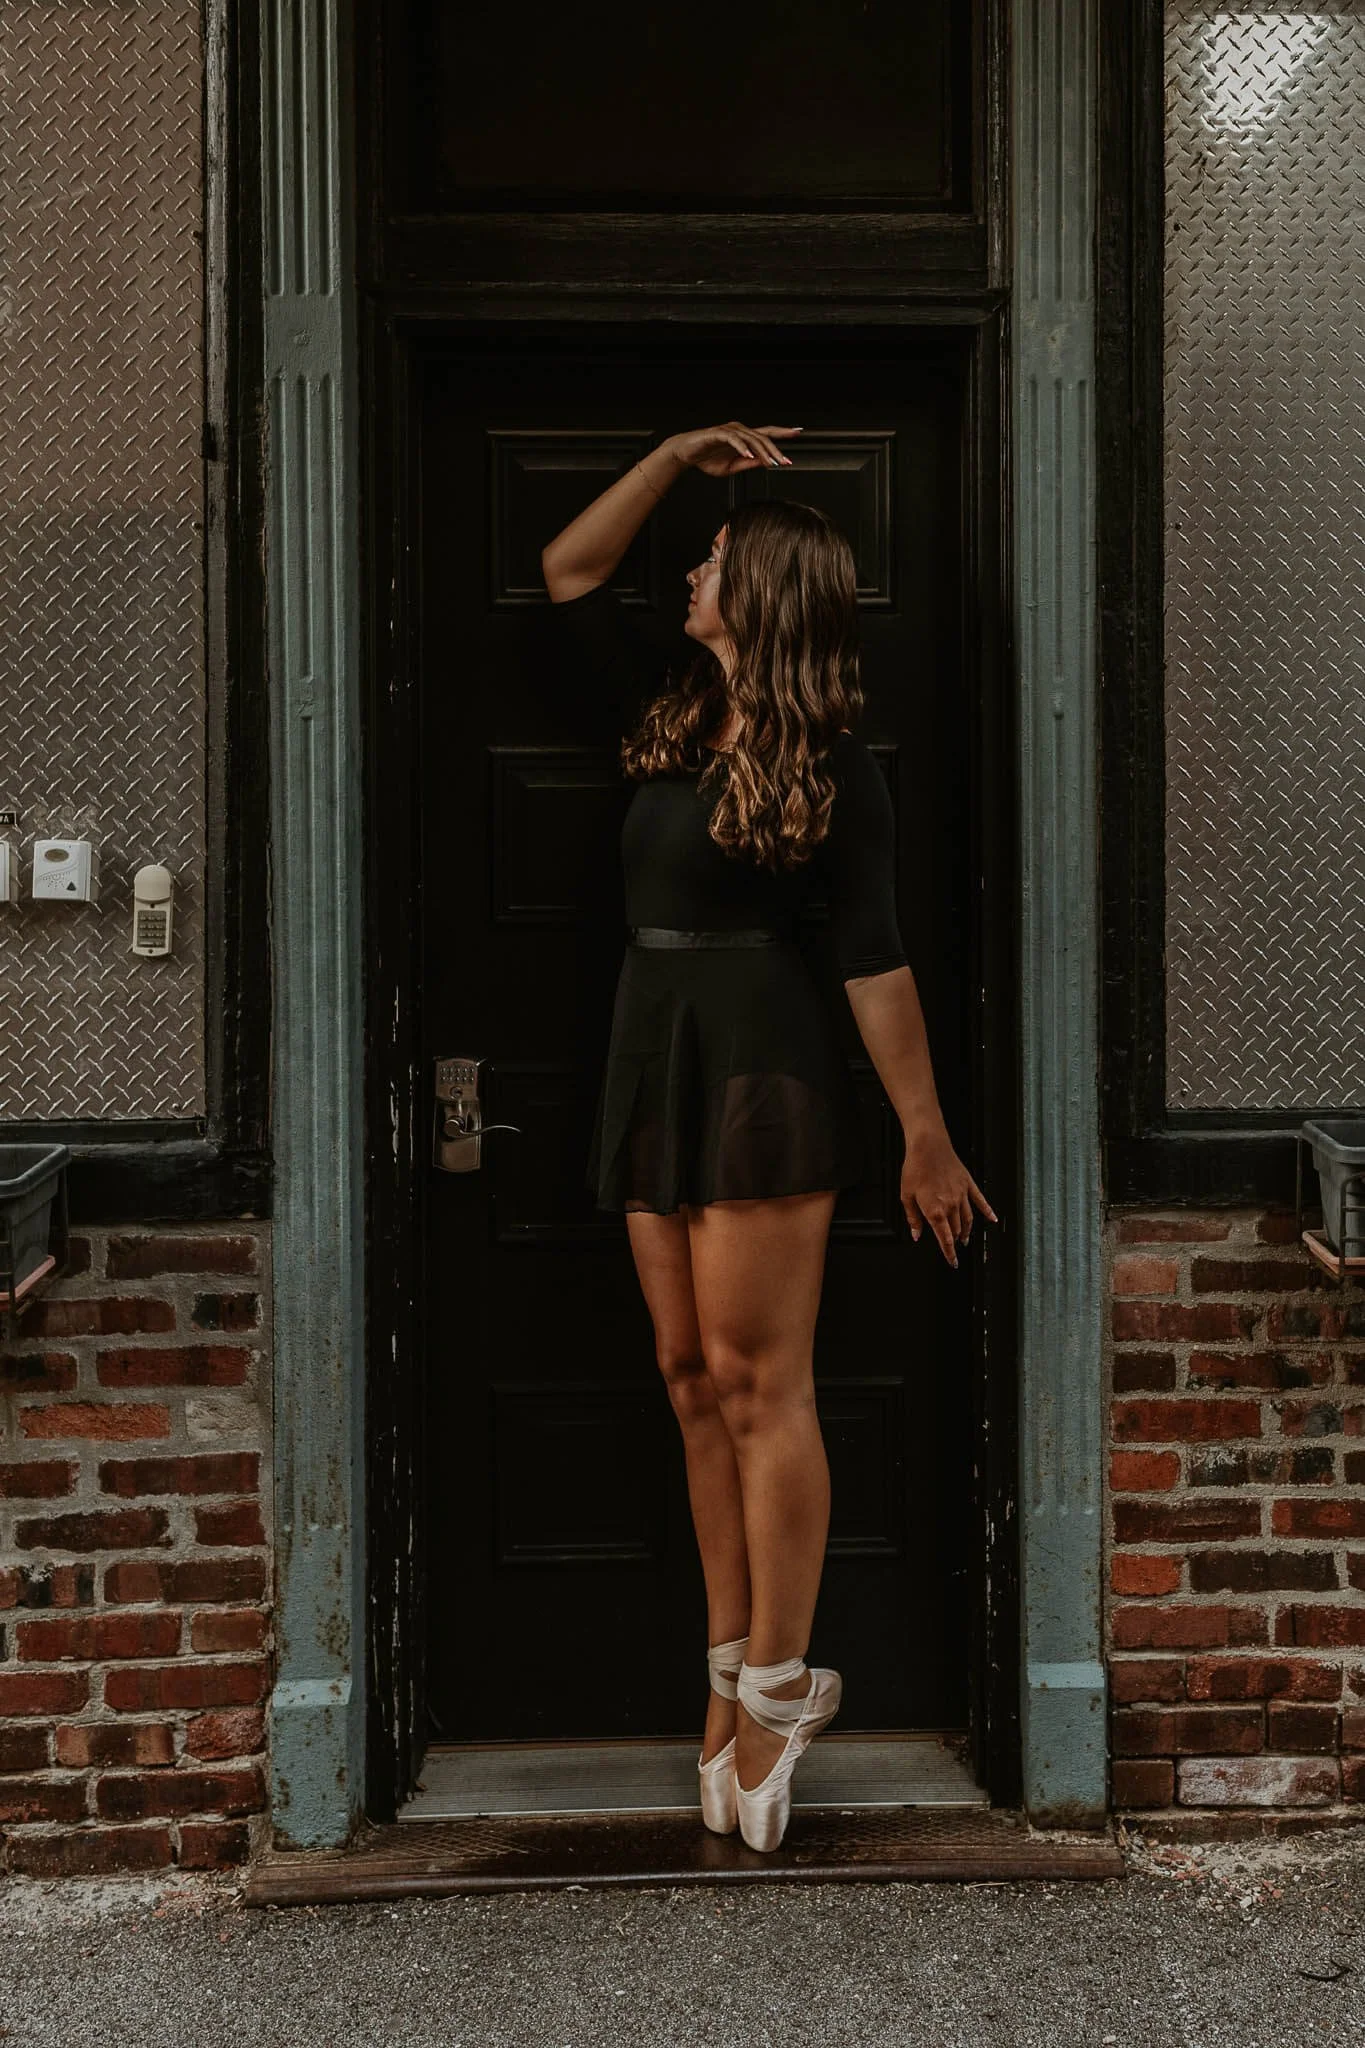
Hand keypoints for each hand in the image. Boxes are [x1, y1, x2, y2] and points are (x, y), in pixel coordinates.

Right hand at [663, 422, 802, 477]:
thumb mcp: (732, 467)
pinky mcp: (718, 433)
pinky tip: (749, 455)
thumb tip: (766, 463)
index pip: (767, 433)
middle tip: (785, 461)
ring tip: (770, 462)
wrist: (686, 454)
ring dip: (762, 451)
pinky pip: (733, 439)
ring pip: (751, 438)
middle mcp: (739, 430)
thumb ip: (749, 464)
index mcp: (744, 438)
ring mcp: (729, 430)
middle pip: (762, 437)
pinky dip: (742, 447)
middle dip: (776, 450)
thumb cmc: (707, 459)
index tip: (798, 433)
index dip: (783, 432)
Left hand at [900, 1122, 997, 1268]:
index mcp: (935, 1211)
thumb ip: (913, 1218)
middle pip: (956, 1230)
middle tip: (953, 1246)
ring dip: (967, 1231)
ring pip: (968, 1219)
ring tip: (965, 1238)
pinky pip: (980, 1201)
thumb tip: (917, 1234)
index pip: (944, 1239)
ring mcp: (962, 1195)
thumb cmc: (915, 1168)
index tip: (952, 1262)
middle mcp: (951, 1205)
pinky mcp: (968, 1183)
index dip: (949, 1253)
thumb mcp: (906, 1196)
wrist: (928, 1146)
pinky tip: (993, 1219)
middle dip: (955, 1240)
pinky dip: (988, 1211)